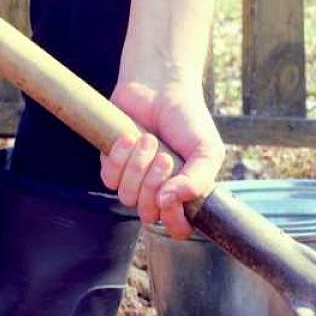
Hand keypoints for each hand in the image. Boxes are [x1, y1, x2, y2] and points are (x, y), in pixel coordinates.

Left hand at [100, 81, 224, 239]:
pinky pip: (108, 177)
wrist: (161, 87)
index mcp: (184, 194)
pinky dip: (119, 155)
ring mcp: (134, 180)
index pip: (177, 229)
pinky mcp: (113, 164)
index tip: (172, 197)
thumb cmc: (188, 119)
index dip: (173, 220)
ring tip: (149, 139)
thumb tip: (170, 201)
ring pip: (127, 196)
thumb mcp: (207, 150)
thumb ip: (199, 180)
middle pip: (149, 214)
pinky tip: (130, 136)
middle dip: (154, 184)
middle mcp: (158, 192)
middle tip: (165, 155)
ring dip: (138, 165)